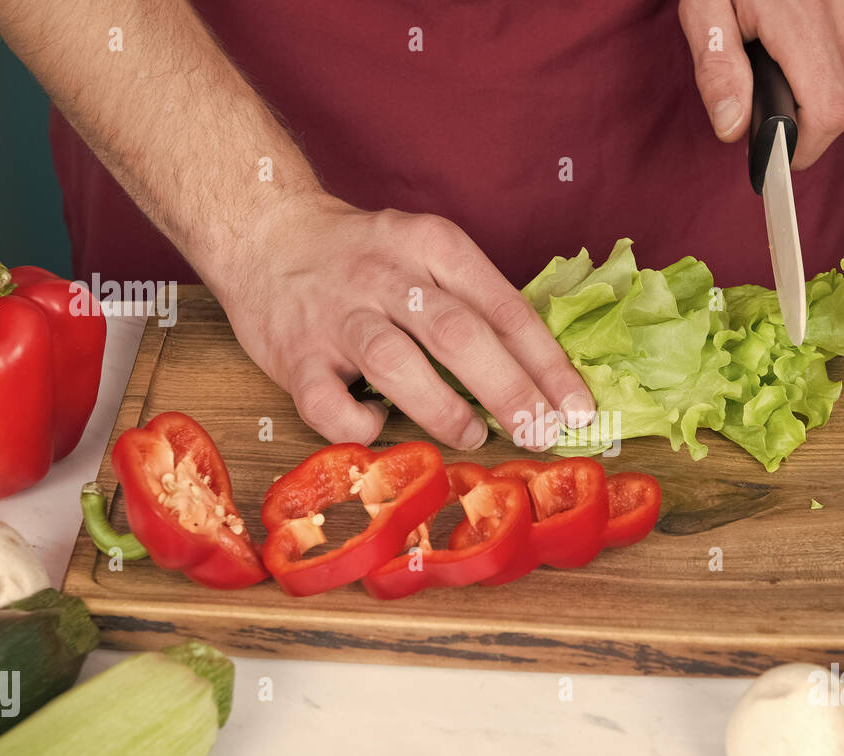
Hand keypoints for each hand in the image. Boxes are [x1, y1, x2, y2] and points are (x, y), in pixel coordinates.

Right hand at [213, 194, 594, 450]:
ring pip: (396, 365)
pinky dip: (359, 424)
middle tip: (541, 433)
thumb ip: (477, 302)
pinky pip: (327, 402)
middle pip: (459, 335)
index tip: (578, 408)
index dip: (546, 364)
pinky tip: (378, 426)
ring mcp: (337, 316)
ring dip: (443, 409)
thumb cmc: (364, 257)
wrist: (265, 231)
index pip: (503, 308)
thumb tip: (544, 375)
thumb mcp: (428, 254)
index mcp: (433, 246)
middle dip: (510, 391)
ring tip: (472, 435)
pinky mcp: (293, 355)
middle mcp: (387, 277)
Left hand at [678, 0, 843, 168]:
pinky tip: (833, 63)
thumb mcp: (707, 9)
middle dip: (805, 118)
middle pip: (842, 111)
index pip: (826, 113)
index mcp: (805, 18)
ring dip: (831, 97)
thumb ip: (718, 69)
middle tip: (774, 84)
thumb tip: (733, 123)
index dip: (802, 148)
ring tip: (799, 61)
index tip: (781, 152)